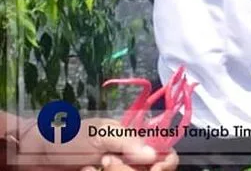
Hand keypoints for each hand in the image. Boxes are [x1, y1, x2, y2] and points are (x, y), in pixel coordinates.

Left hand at [13, 116, 177, 170]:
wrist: (34, 154)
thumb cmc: (69, 136)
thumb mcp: (100, 132)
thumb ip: (128, 141)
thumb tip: (153, 154)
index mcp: (136, 145)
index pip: (167, 157)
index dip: (165, 164)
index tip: (153, 168)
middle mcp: (131, 164)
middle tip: (105, 162)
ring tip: (90, 169)